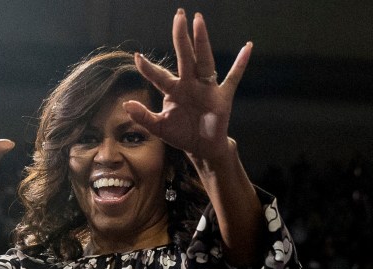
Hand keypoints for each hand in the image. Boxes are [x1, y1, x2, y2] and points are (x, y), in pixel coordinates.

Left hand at [123, 9, 251, 162]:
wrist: (201, 147)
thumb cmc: (180, 133)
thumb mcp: (158, 127)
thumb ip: (142, 117)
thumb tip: (126, 104)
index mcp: (173, 90)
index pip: (159, 75)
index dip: (148, 68)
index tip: (137, 56)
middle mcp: (190, 84)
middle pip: (184, 56)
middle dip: (181, 36)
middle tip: (178, 15)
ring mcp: (206, 88)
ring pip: (204, 60)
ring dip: (201, 41)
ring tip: (199, 21)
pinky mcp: (222, 96)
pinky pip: (233, 77)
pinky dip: (240, 63)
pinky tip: (247, 47)